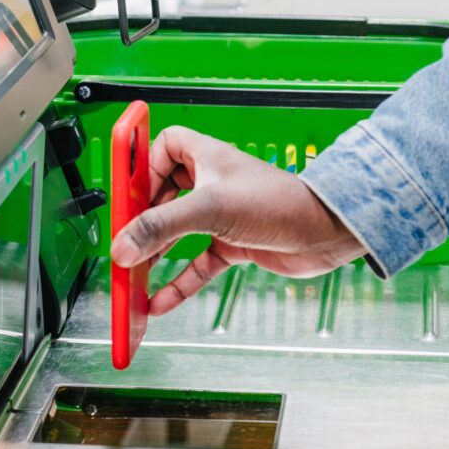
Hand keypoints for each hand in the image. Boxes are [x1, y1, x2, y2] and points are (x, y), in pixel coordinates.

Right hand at [110, 126, 364, 315]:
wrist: (326, 232)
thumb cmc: (280, 202)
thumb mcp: (210, 209)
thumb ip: (161, 227)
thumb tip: (123, 246)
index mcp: (205, 156)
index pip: (160, 148)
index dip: (141, 166)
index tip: (124, 192)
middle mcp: (211, 182)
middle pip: (162, 194)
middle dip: (141, 218)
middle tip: (123, 237)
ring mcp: (222, 215)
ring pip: (177, 232)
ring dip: (156, 252)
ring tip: (133, 271)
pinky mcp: (233, 244)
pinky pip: (196, 263)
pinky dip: (179, 281)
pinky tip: (161, 301)